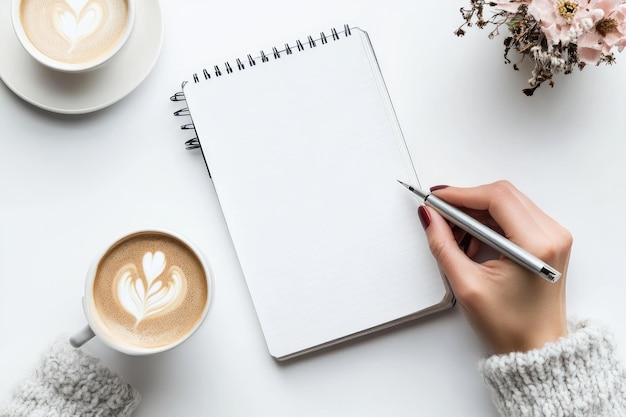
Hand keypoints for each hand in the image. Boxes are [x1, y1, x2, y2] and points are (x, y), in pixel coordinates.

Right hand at [419, 181, 571, 353]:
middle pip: (502, 195)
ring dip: (476, 214)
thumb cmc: (510, 326)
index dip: (461, 194)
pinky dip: (489, 222)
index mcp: (536, 245)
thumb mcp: (467, 285)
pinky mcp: (548, 240)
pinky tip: (472, 243)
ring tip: (456, 238)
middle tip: (440, 216)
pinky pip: (514, 216)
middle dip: (467, 203)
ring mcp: (553, 236)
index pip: (496, 198)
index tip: (435, 198)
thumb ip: (443, 245)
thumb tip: (429, 216)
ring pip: (507, 203)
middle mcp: (552, 234)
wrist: (537, 347)